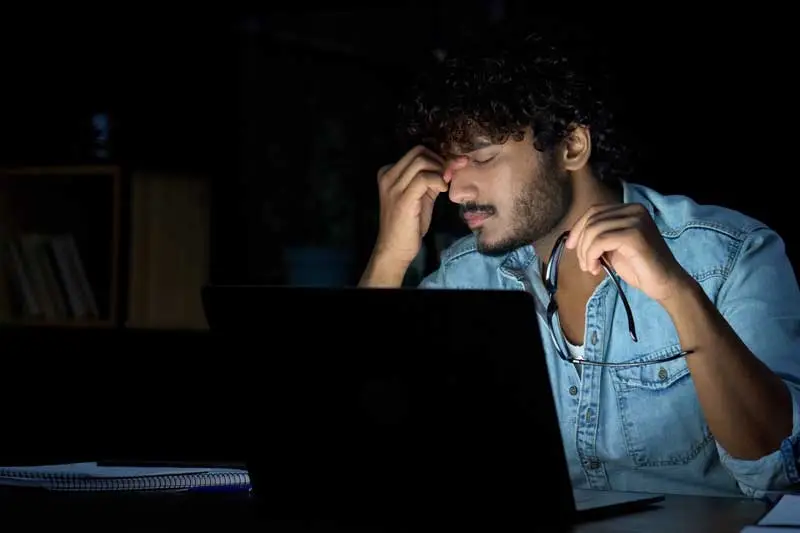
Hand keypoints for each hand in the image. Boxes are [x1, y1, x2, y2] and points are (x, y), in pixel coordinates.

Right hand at [373, 145, 452, 264]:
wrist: (394, 248)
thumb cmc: (407, 225)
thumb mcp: (420, 196)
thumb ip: (431, 180)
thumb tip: (452, 165)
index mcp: (388, 172)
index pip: (416, 152)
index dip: (437, 157)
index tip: (451, 167)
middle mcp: (388, 175)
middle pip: (419, 152)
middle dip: (439, 160)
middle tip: (449, 176)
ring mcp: (393, 186)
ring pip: (421, 161)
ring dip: (439, 170)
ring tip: (445, 184)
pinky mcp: (403, 198)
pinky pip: (424, 178)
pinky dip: (438, 180)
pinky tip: (443, 190)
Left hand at [565, 203, 690, 302]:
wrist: (665, 284)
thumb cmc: (640, 268)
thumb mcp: (614, 247)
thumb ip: (599, 236)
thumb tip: (573, 236)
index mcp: (630, 209)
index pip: (594, 211)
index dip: (578, 228)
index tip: (570, 246)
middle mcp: (634, 210)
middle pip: (592, 219)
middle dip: (580, 243)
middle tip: (585, 264)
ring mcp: (636, 221)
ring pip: (594, 230)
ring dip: (585, 252)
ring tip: (591, 267)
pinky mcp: (634, 235)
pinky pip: (600, 241)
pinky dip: (591, 256)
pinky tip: (596, 268)